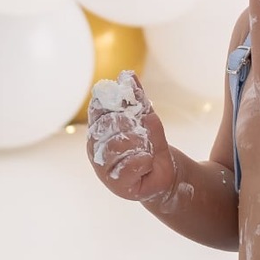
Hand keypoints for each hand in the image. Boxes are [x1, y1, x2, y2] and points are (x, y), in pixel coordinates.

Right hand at [85, 70, 175, 203]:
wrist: (164, 174)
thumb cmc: (149, 145)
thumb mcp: (146, 117)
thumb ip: (136, 98)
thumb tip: (127, 75)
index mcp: (98, 129)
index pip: (99, 108)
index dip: (118, 103)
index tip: (133, 107)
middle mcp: (96, 148)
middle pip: (110, 124)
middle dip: (132, 124)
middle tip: (144, 132)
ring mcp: (103, 167)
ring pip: (118, 144)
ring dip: (139, 143)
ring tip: (146, 148)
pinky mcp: (116, 184)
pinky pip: (129, 164)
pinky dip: (143, 160)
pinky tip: (146, 161)